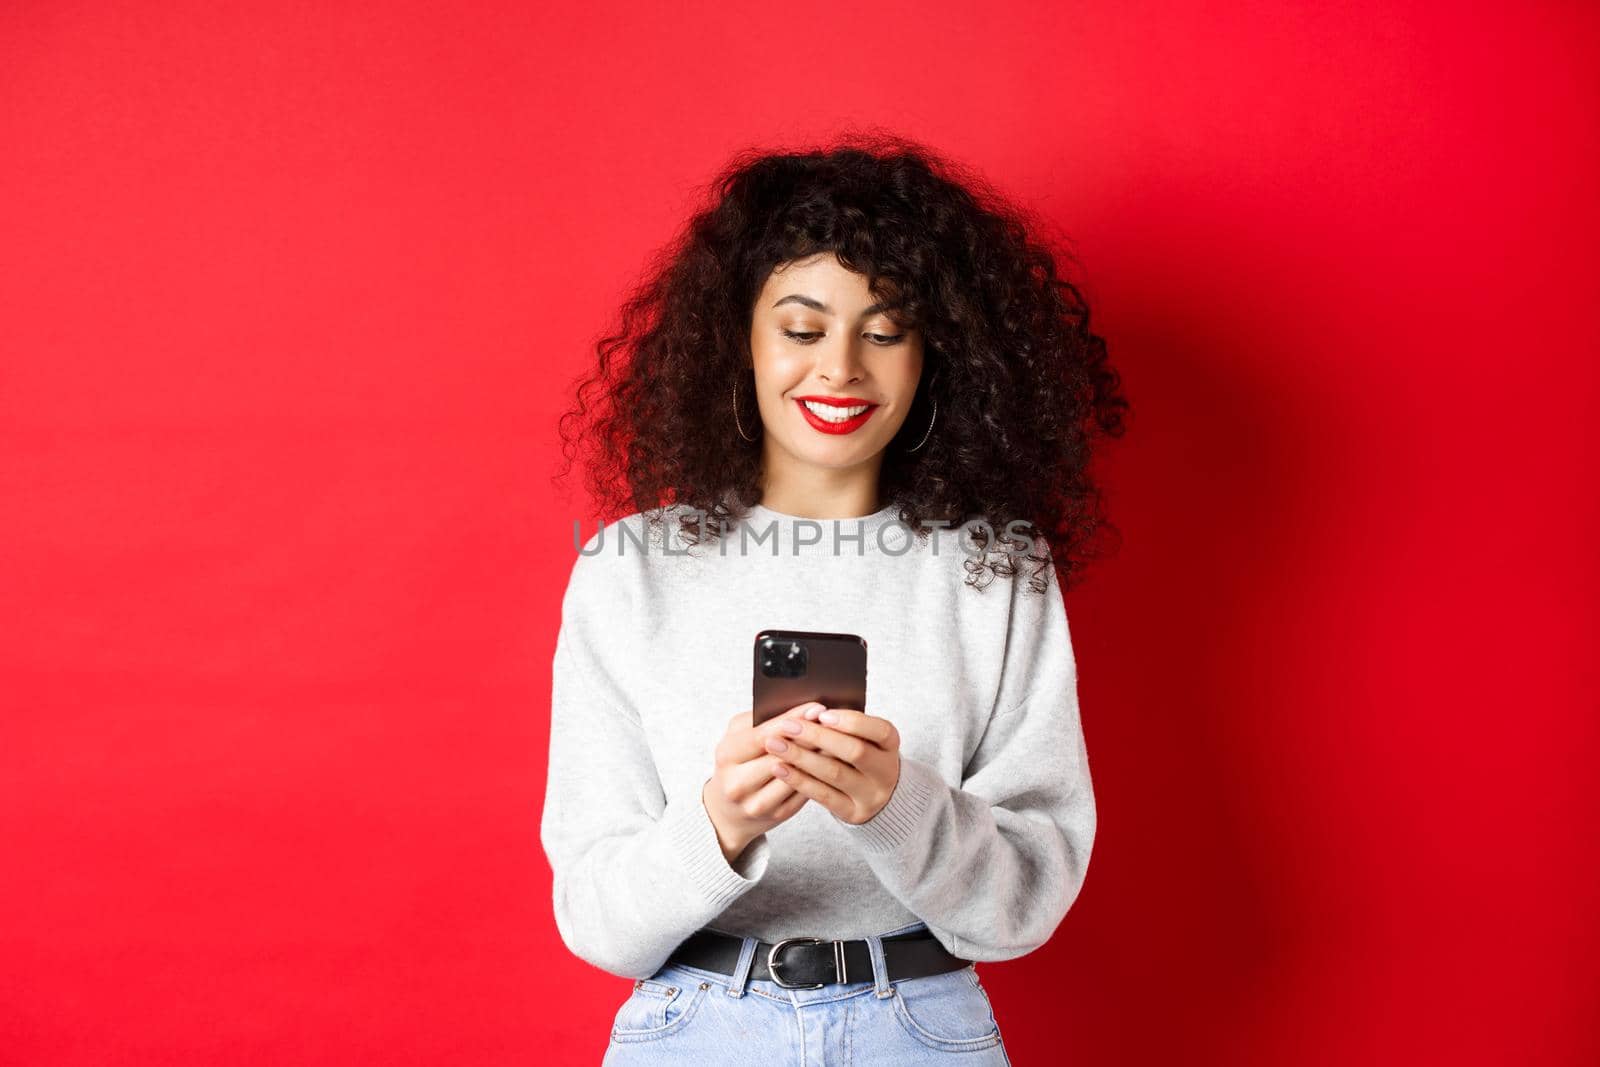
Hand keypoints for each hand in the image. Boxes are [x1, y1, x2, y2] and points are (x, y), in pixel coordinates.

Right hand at [701, 702, 823, 861]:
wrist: (727, 812)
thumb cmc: (736, 764)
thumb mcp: (736, 737)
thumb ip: (760, 720)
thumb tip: (799, 710)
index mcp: (727, 756)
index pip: (764, 735)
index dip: (793, 720)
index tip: (817, 708)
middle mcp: (739, 783)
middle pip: (784, 756)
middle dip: (812, 737)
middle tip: (836, 723)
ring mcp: (758, 803)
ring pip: (798, 776)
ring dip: (821, 757)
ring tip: (840, 741)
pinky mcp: (777, 815)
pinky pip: (805, 792)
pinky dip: (821, 775)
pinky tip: (833, 762)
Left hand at [762, 706, 901, 825]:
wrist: (877, 797)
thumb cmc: (861, 756)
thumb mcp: (864, 738)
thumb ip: (844, 726)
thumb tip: (808, 712)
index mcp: (890, 745)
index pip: (880, 730)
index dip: (852, 722)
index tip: (822, 714)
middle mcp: (886, 771)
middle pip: (855, 752)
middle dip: (818, 736)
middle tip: (788, 726)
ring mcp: (871, 795)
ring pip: (835, 773)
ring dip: (801, 757)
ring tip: (775, 745)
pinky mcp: (853, 812)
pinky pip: (823, 796)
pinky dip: (799, 780)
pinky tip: (780, 768)